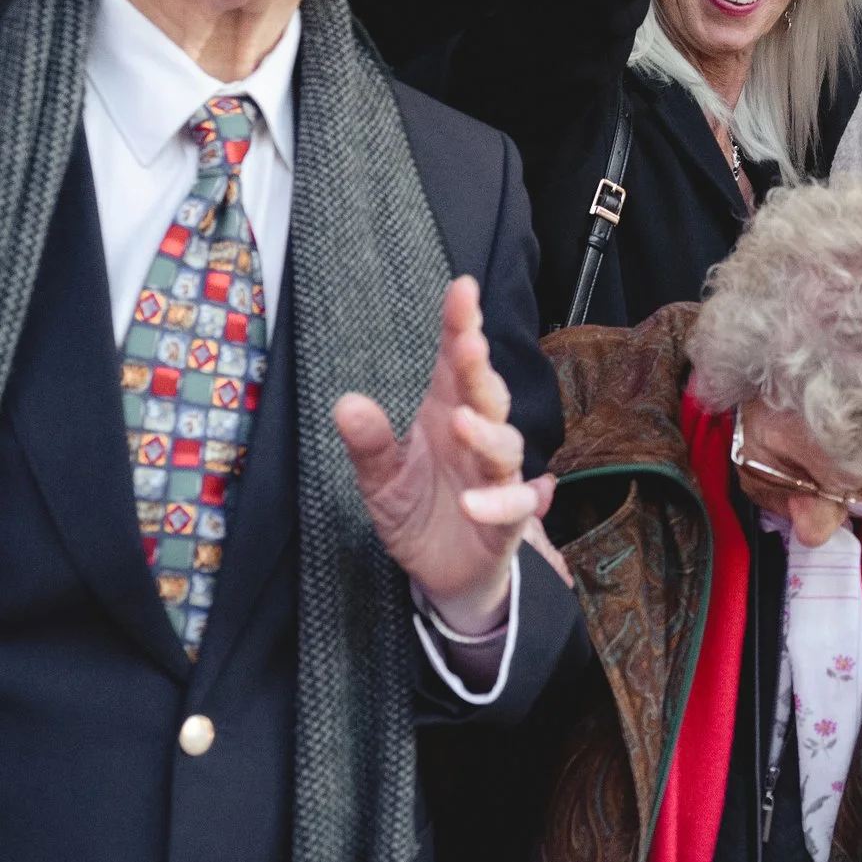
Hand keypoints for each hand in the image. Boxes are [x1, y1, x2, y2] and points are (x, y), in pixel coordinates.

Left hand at [334, 277, 538, 633]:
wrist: (444, 573)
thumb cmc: (418, 511)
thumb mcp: (380, 480)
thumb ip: (369, 444)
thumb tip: (347, 402)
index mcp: (446, 415)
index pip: (456, 363)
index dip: (462, 325)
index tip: (463, 288)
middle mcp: (476, 437)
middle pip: (487, 394)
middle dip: (480, 368)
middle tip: (468, 343)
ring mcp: (496, 475)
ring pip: (506, 444)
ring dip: (487, 432)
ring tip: (461, 424)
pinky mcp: (507, 518)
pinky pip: (513, 505)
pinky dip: (498, 501)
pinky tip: (474, 502)